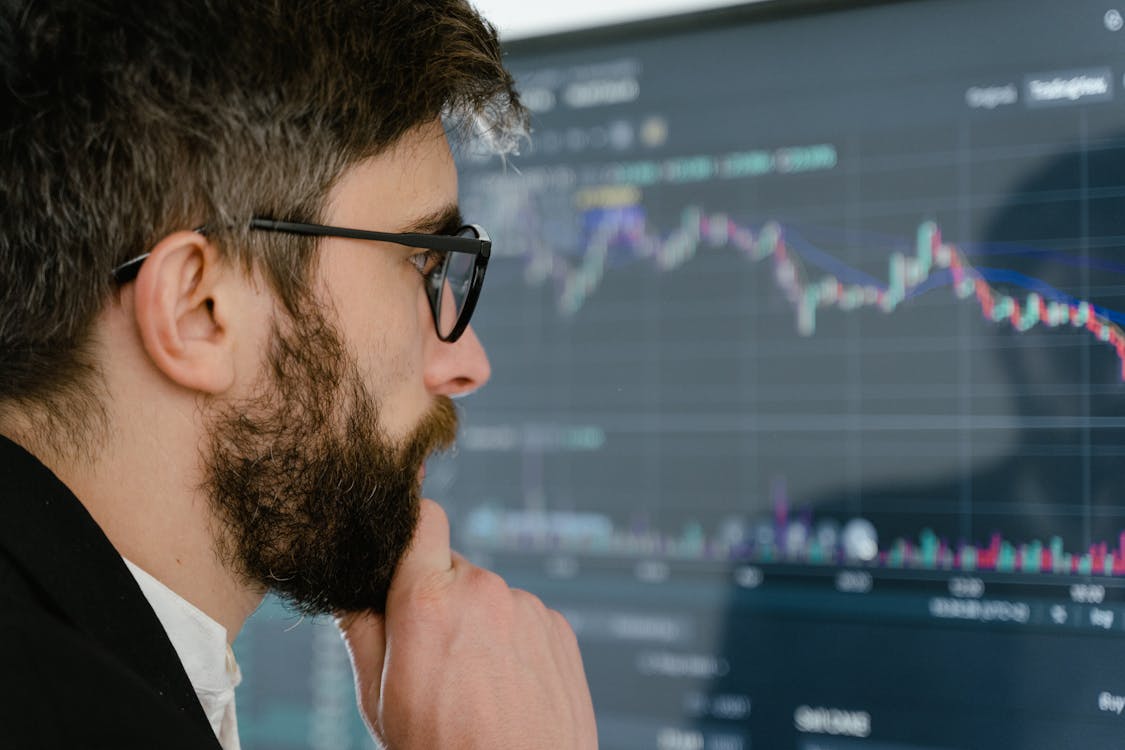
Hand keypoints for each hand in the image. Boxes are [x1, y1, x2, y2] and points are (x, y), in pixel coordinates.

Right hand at [338, 499, 597, 748]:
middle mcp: (484, 591)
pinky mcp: (560, 629)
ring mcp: (528, 609)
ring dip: (478, 624)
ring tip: (473, 685)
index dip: (410, 531)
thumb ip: (359, 631)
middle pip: (452, 569)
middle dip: (438, 598)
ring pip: (489, 598)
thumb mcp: (379, 700)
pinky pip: (524, 620)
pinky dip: (512, 644)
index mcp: (428, 600)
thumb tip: (346, 589)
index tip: (402, 554)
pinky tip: (505, 688)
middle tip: (431, 657)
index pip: (423, 518)